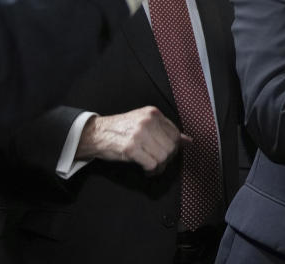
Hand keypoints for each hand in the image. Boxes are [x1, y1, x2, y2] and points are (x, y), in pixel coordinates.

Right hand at [75, 106, 189, 174]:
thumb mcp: (143, 122)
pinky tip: (145, 170)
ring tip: (152, 167)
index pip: (175, 133)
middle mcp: (148, 121)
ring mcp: (139, 134)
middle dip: (167, 159)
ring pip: (163, 156)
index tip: (167, 153)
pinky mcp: (131, 148)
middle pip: (171, 146)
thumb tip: (188, 141)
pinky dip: (151, 171)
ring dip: (160, 167)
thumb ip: (164, 130)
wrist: (96, 133)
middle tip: (159, 163)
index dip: (174, 147)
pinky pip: (152, 164)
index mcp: (153, 113)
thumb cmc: (121, 129)